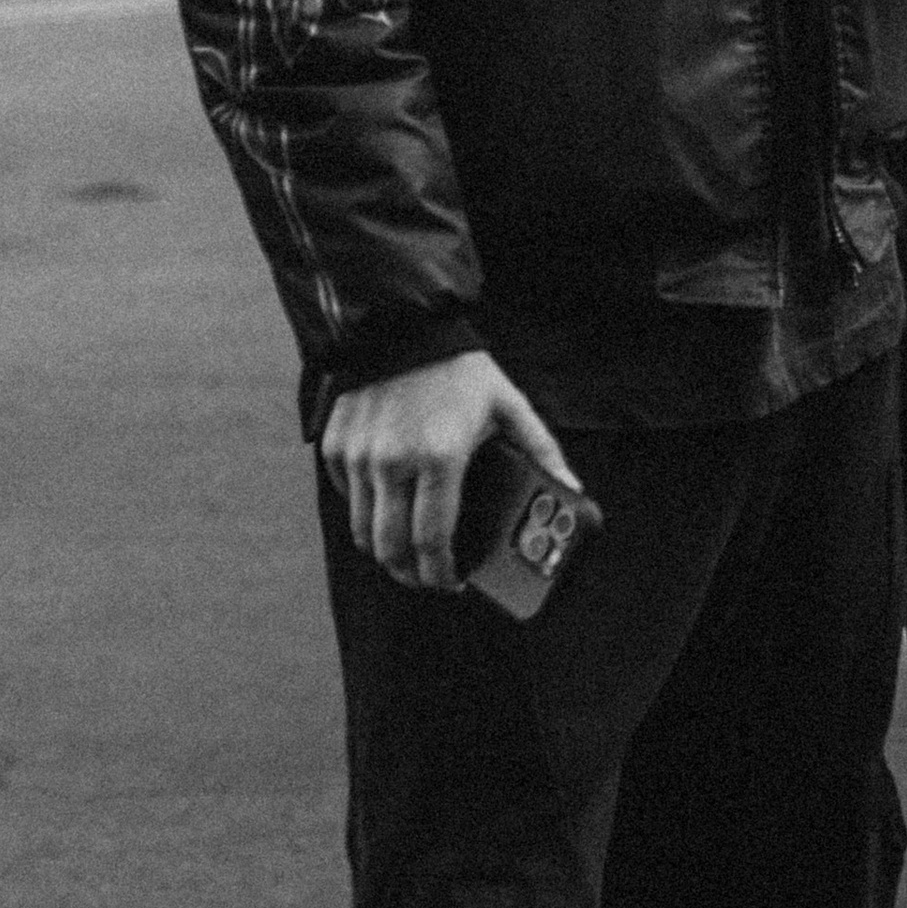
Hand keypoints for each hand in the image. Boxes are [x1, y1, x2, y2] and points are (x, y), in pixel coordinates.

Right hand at [320, 351, 583, 595]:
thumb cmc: (457, 369)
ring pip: (363, 533)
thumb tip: (571, 487)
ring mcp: (358, 456)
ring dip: (385, 550)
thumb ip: (540, 449)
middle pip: (391, 549)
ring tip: (408, 549)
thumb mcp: (507, 404)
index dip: (441, 574)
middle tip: (427, 575)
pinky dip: (365, 512)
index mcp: (439, 457)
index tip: (452, 582)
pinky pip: (347, 499)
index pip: (432, 541)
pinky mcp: (336, 447)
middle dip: (410, 574)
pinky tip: (388, 506)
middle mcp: (392, 462)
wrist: (400, 325)